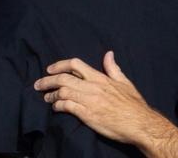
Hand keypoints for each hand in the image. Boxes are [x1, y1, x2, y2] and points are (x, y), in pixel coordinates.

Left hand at [34, 52, 177, 156]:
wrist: (139, 123)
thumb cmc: (133, 105)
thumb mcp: (125, 82)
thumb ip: (113, 68)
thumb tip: (109, 54)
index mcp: (101, 78)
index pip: (75, 64)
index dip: (59, 65)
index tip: (50, 69)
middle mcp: (93, 87)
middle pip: (64, 78)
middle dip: (47, 80)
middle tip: (38, 84)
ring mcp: (89, 101)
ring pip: (63, 92)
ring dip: (51, 94)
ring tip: (46, 97)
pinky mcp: (88, 115)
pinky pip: (67, 107)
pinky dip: (58, 106)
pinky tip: (56, 107)